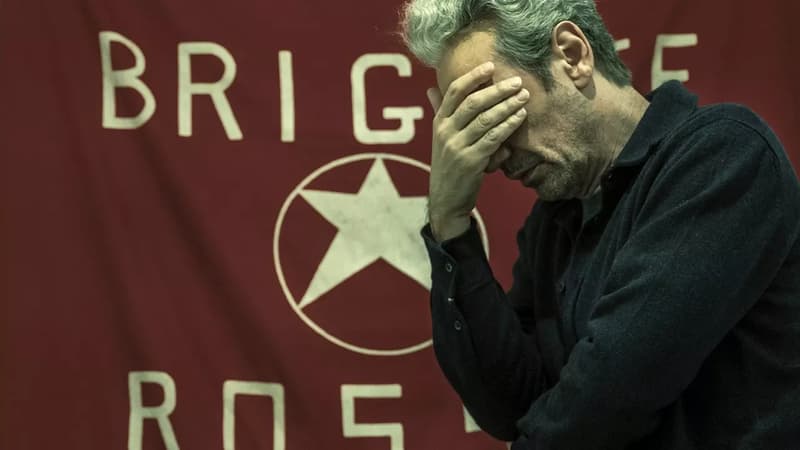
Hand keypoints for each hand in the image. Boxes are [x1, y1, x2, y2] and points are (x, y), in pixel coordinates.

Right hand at [426, 62, 528, 240]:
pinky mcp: (471, 161)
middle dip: (497, 90)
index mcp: (439, 122)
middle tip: (517, 81)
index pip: (455, 92)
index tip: (491, 65)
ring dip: (507, 106)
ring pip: (486, 119)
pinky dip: (508, 125)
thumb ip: (440, 113)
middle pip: (473, 103)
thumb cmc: (448, 165)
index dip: (473, 76)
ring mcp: (457, 146)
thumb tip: (432, 88)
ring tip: (524, 97)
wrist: (446, 199)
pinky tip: (520, 117)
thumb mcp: (440, 138)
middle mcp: (446, 132)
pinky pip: (494, 138)